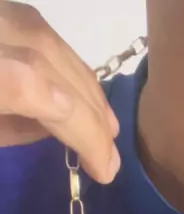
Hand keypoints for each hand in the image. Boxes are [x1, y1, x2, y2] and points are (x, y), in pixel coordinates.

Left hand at [0, 0, 119, 182]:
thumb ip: (12, 129)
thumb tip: (56, 126)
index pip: (27, 85)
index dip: (75, 124)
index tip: (101, 166)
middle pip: (45, 62)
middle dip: (89, 116)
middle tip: (110, 160)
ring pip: (47, 41)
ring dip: (86, 89)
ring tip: (108, 130)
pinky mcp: (0, 11)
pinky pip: (38, 29)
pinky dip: (66, 63)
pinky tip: (83, 94)